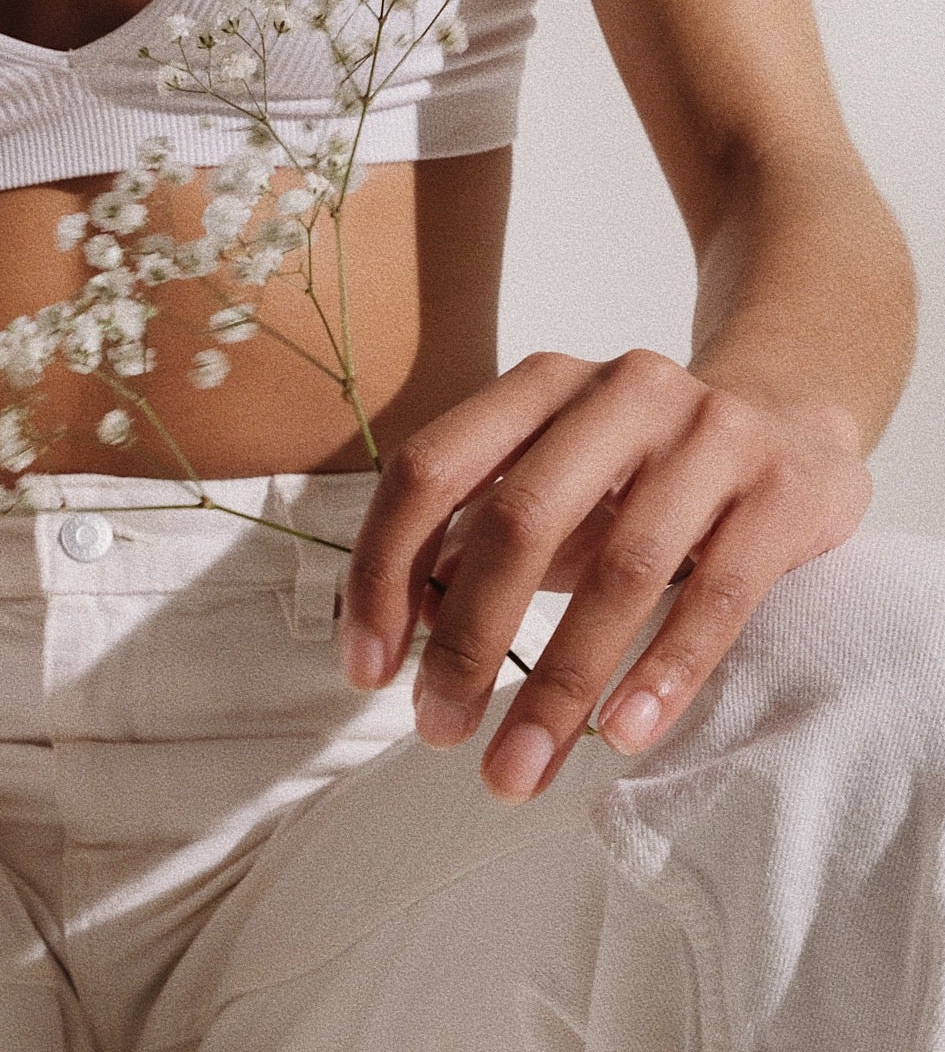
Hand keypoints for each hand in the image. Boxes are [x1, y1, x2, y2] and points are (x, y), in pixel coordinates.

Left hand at [340, 348, 870, 801]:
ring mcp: (708, 433)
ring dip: (559, 685)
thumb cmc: (637, 479)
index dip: (385, 569)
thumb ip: (465, 538)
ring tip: (518, 770)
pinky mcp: (782, 490)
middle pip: (520, 520)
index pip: (430, 467)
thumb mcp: (549, 489)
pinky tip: (620, 736)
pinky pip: (718, 596)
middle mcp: (619, 390)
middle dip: (468, 640)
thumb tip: (380, 626)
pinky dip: (663, 673)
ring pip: (621, 571)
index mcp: (538, 384)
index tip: (365, 670)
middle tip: (436, 731)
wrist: (790, 427)